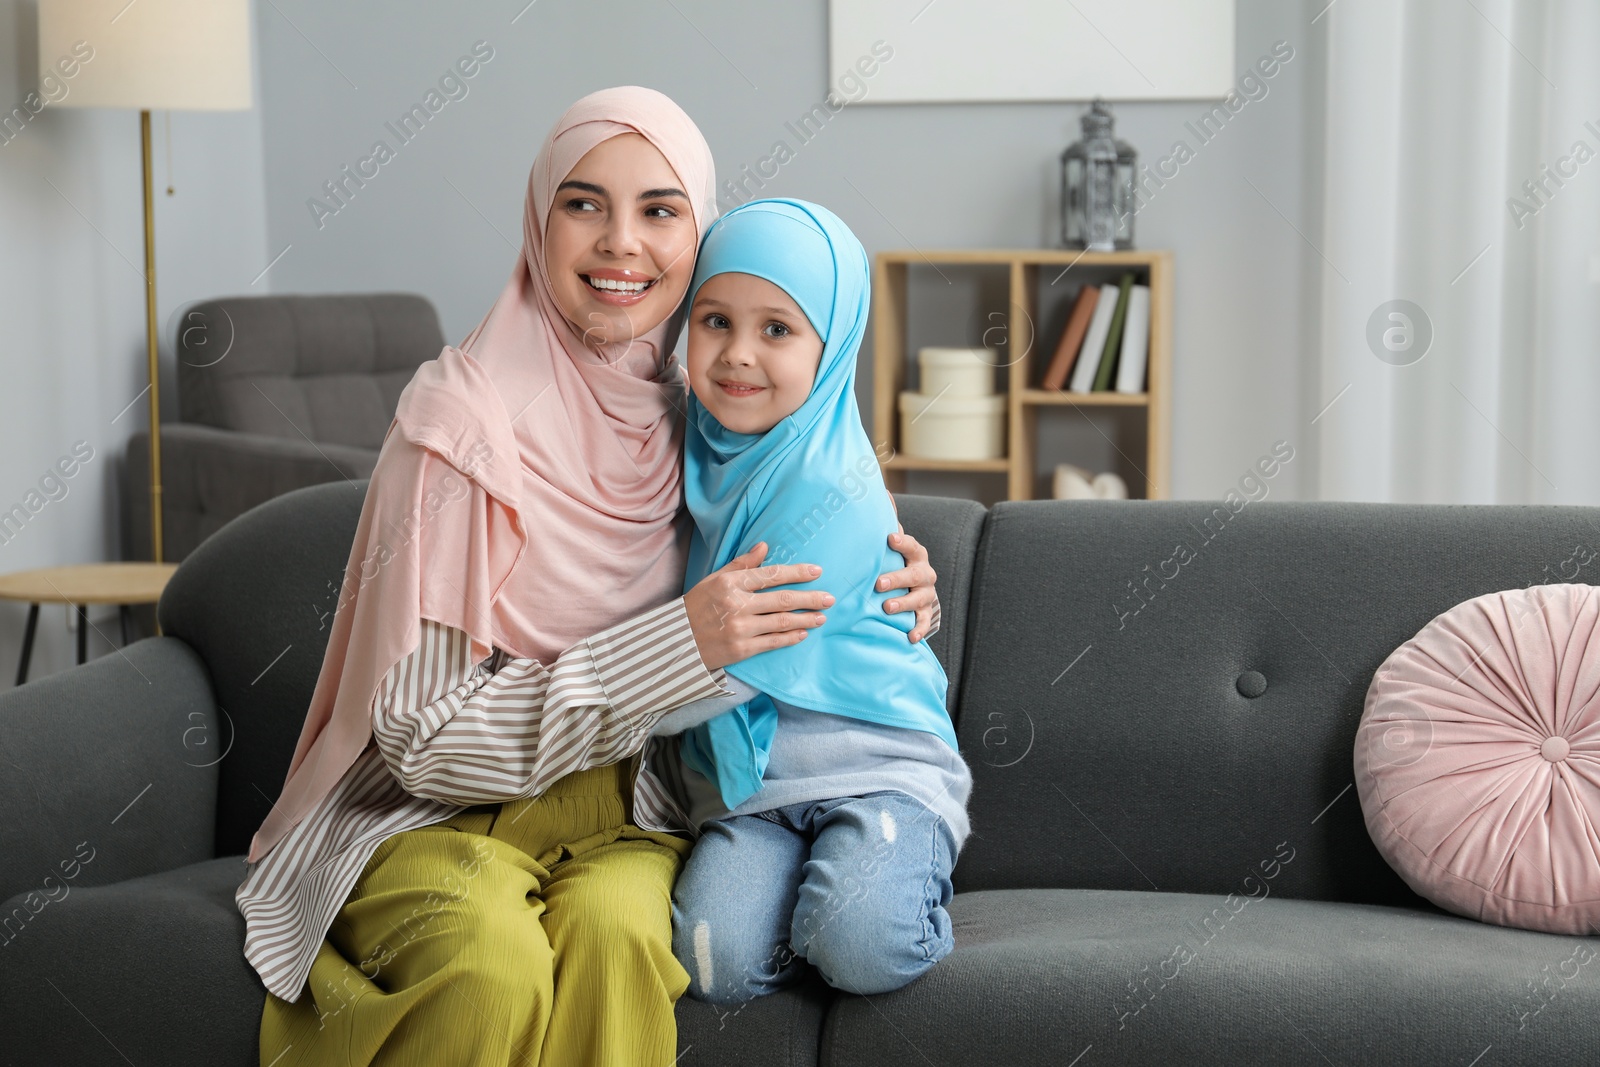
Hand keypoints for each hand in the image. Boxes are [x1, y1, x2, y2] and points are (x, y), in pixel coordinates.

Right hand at [684, 542, 835, 671]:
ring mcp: (740, 628)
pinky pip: (773, 641)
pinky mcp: (741, 649)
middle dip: (811, 598)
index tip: (817, 572)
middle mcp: (737, 604)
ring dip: (806, 619)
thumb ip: (742, 564)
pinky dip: (791, 637)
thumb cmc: (697, 606)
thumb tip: (765, 546)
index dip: (798, 573)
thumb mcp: (714, 579)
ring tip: (822, 617)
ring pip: (782, 622)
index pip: (772, 575)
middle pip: (783, 599)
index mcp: (731, 583)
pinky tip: (804, 633)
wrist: (677, 642)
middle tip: (830, 598)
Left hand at [878, 529, 937, 642]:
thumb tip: (884, 490)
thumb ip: (889, 519)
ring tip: (887, 608)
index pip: (911, 545)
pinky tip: (910, 636)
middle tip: (878, 584)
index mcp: (916, 554)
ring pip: (919, 598)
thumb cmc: (898, 560)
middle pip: (915, 574)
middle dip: (897, 578)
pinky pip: (924, 621)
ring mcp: (926, 593)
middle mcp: (924, 573)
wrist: (915, 585)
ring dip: (904, 603)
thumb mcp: (895, 541)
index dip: (902, 541)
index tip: (890, 538)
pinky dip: (918, 629)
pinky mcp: (925, 611)